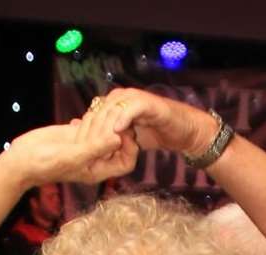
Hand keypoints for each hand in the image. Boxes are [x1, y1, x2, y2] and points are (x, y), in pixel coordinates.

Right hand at [4, 115, 138, 189]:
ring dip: (102, 119)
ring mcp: (86, 146)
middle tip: (106, 116)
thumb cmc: (46, 164)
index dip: (130, 147)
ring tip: (92, 114)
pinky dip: (91, 115)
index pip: (127, 162)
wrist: (23, 159)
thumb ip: (95, 148)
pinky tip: (84, 113)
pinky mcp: (75, 134)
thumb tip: (118, 138)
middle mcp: (96, 159)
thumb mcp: (72, 156)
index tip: (121, 131)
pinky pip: (92, 123)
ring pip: (105, 130)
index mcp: (99, 170)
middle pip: (119, 143)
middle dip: (116, 127)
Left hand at [91, 88, 215, 160]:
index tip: (82, 145)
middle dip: (94, 128)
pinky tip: (117, 131)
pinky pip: (131, 108)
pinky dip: (123, 118)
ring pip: (113, 107)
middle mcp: (123, 97)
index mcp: (116, 103)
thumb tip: (92, 140)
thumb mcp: (129, 138)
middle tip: (88, 146)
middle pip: (101, 109)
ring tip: (100, 142)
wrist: (182, 132)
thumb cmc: (157, 133)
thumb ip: (112, 137)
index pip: (94, 112)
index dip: (88, 128)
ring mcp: (135, 98)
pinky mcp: (147, 103)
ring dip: (106, 124)